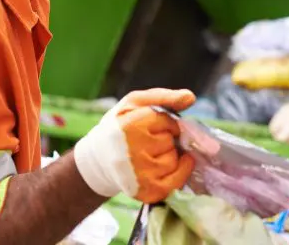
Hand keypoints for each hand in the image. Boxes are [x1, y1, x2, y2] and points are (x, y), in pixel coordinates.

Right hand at [74, 88, 195, 202]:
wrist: (99, 160)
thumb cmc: (120, 127)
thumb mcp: (135, 103)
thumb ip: (163, 96)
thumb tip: (190, 97)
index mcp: (129, 127)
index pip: (168, 121)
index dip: (164, 122)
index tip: (150, 125)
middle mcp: (134, 153)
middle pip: (172, 141)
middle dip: (166, 139)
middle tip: (148, 141)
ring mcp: (141, 175)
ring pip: (174, 159)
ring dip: (169, 155)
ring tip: (150, 154)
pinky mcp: (147, 192)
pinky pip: (177, 180)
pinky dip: (179, 172)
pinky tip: (167, 166)